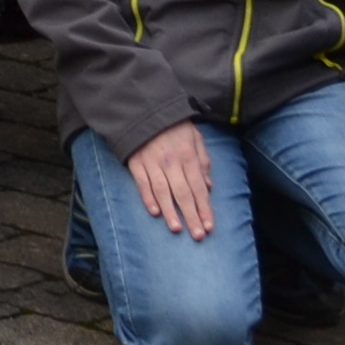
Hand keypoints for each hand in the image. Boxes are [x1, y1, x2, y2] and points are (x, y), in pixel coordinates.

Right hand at [126, 121, 218, 239]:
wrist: (145, 109)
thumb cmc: (174, 126)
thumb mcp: (195, 137)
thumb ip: (203, 161)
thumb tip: (209, 187)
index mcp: (188, 155)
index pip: (198, 187)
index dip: (205, 208)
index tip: (209, 227)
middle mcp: (171, 161)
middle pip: (183, 193)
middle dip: (191, 216)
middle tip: (198, 235)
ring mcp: (152, 162)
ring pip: (162, 191)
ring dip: (170, 211)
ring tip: (177, 229)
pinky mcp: (136, 162)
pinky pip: (142, 183)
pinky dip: (147, 198)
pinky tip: (155, 212)